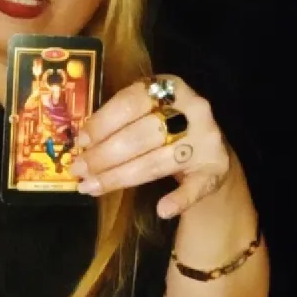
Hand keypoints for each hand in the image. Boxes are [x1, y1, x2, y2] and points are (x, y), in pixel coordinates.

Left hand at [70, 76, 234, 218]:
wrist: (211, 152)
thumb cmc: (167, 129)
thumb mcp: (148, 112)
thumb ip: (120, 120)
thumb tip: (82, 142)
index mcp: (171, 86)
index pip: (130, 102)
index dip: (102, 123)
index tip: (81, 142)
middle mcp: (193, 109)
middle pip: (140, 135)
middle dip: (104, 155)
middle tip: (79, 170)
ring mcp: (207, 139)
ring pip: (157, 162)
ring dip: (120, 177)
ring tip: (91, 187)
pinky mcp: (216, 168)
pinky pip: (195, 187)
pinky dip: (179, 199)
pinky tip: (162, 209)